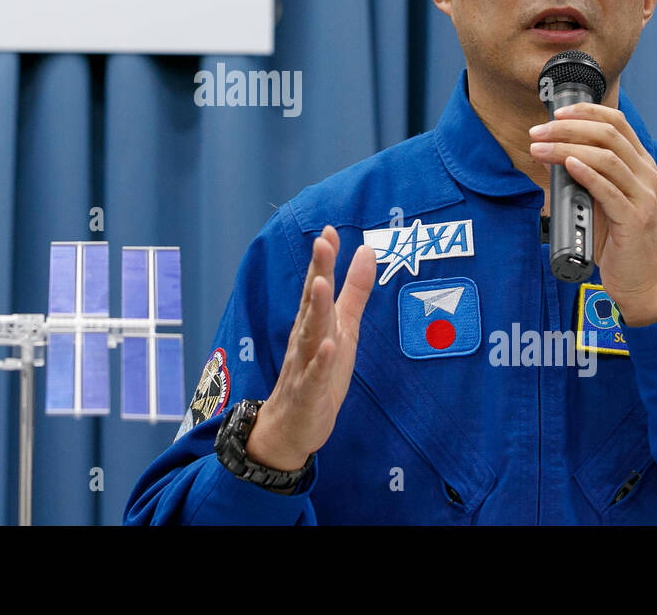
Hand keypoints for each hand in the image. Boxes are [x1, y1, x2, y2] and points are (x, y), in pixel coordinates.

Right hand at [245, 226, 375, 470]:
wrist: (290, 427)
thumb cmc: (318, 372)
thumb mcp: (343, 329)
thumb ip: (353, 292)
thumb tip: (366, 251)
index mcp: (313, 322)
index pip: (317, 285)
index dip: (324, 259)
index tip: (329, 230)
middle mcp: (305, 338)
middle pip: (311, 302)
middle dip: (317, 272)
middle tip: (322, 242)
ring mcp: (303, 365)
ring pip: (309, 334)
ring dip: (315, 309)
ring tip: (321, 284)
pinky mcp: (308, 393)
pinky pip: (314, 376)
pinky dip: (320, 361)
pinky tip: (328, 346)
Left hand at [528, 103, 656, 326]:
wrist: (643, 282)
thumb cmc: (618, 240)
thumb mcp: (598, 200)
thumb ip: (581, 176)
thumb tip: (549, 152)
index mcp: (640, 165)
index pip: (617, 123)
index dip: (585, 112)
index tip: (555, 113)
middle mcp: (646, 174)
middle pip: (608, 134)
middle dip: (568, 128)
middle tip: (538, 132)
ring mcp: (644, 196)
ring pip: (606, 157)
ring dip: (567, 148)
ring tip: (539, 149)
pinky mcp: (635, 219)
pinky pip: (609, 189)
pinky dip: (586, 173)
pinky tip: (567, 164)